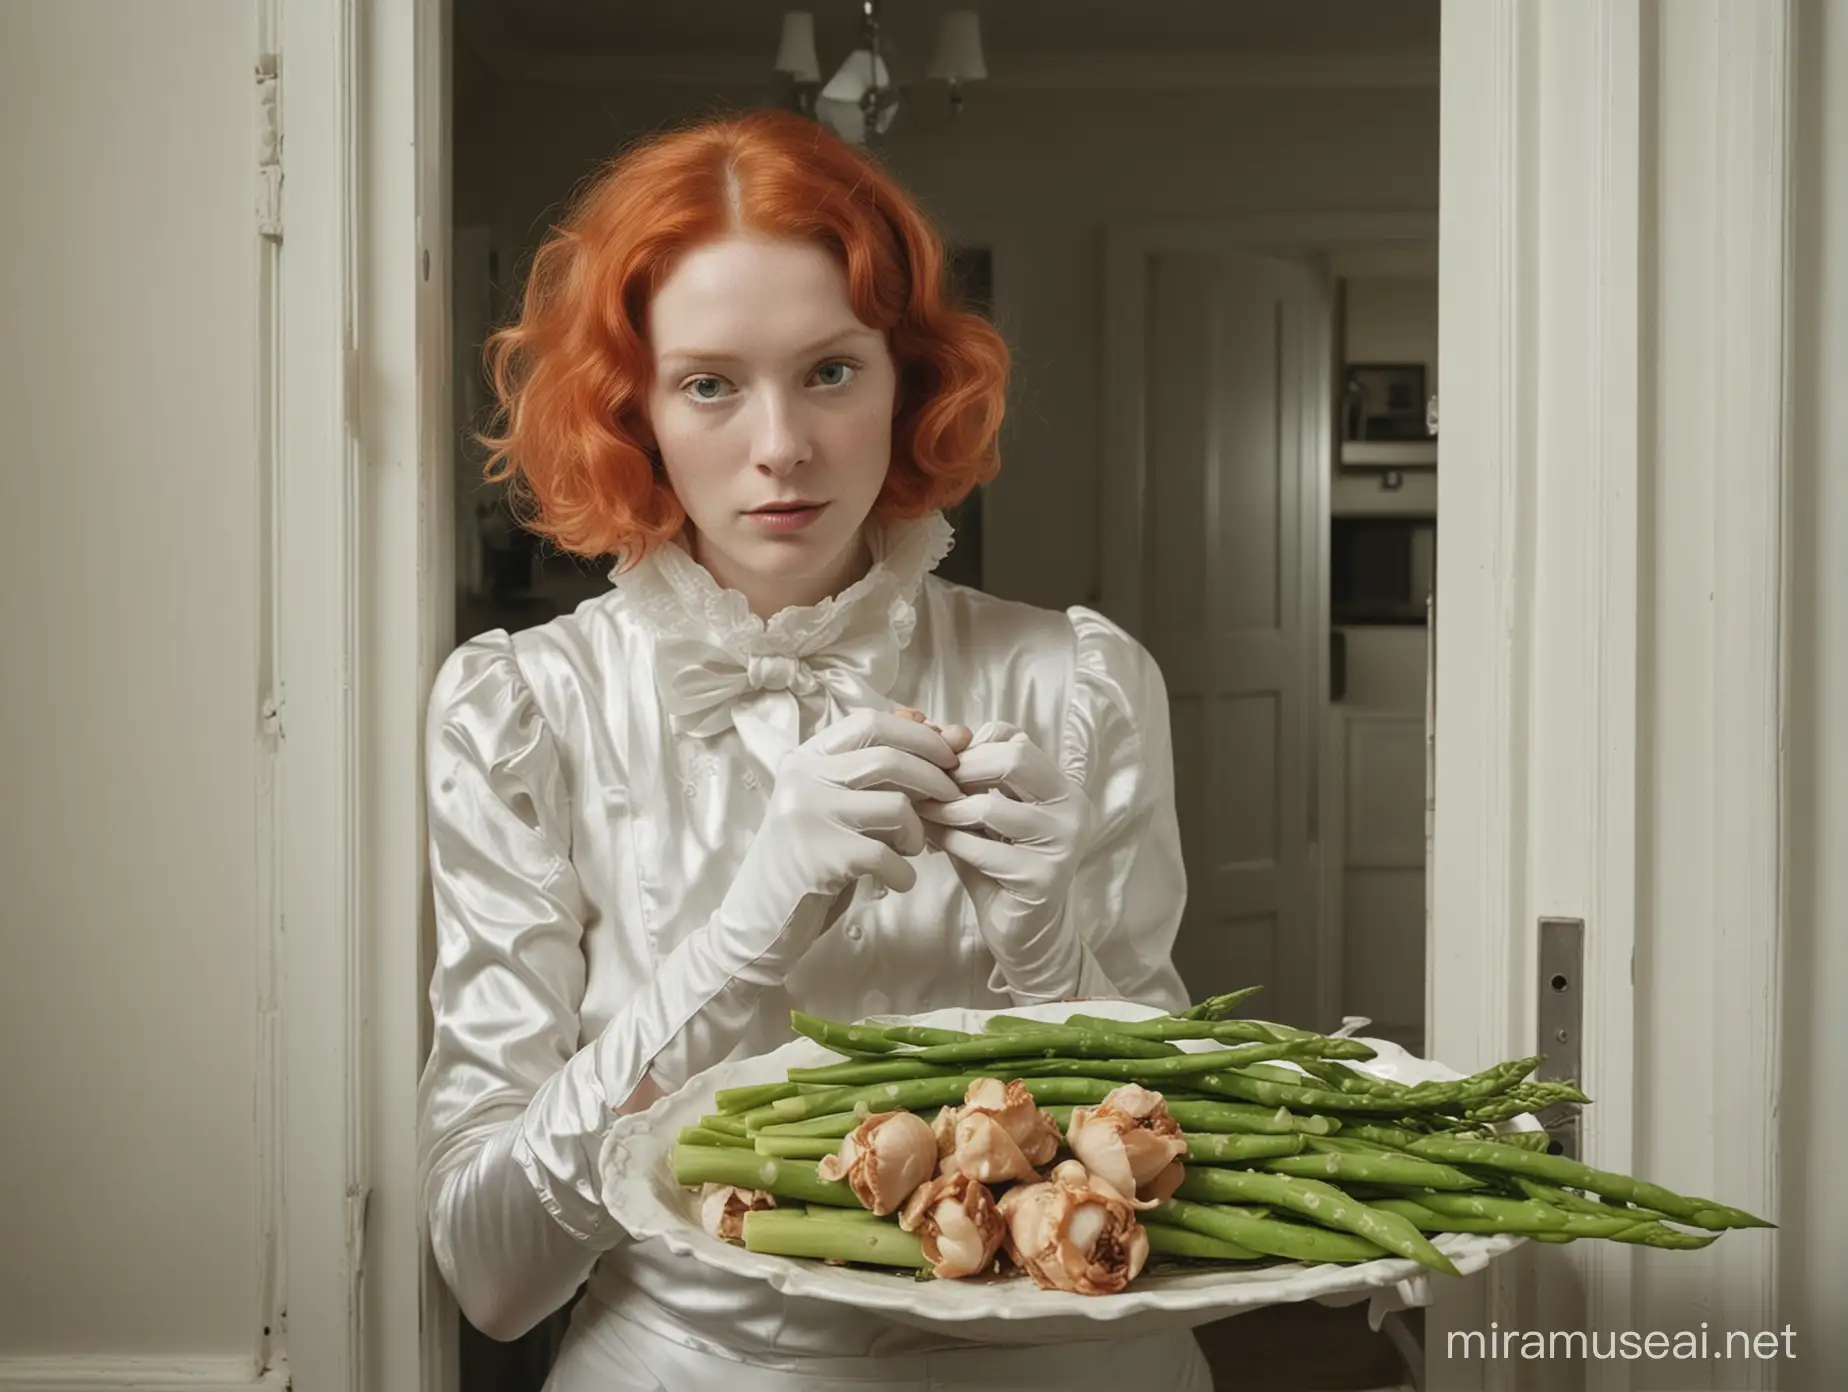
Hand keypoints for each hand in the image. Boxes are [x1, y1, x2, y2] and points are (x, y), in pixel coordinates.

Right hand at [634, 708, 962, 1094]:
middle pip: (889, 756)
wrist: (760, 923)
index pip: (870, 721)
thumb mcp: (840, 807)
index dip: (918, 735)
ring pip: (895, 805)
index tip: (948, 756)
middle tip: (953, 801)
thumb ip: (881, 772)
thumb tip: (946, 730)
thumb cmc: (809, 861)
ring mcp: (808, 815)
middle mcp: (802, 777)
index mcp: (806, 757)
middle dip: (935, 778)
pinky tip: (898, 882)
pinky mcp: (819, 857)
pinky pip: (887, 856)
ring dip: (918, 831)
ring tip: (911, 850)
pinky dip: (905, 873)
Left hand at [921, 721, 1093, 1000]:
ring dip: (947, 810)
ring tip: (923, 815)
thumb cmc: (998, 866)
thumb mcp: (985, 815)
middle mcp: (1073, 808)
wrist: (1020, 932)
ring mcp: (1063, 843)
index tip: (941, 766)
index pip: (1015, 739)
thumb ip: (970, 780)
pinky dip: (950, 842)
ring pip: (990, 805)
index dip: (971, 745)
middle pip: (1013, 757)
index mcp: (1062, 787)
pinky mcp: (1044, 878)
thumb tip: (933, 732)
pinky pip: (982, 848)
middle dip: (962, 770)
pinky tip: (933, 844)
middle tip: (931, 787)